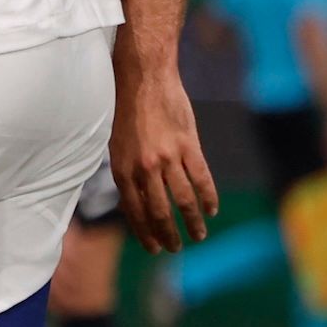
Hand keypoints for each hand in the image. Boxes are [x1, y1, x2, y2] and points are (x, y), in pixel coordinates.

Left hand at [110, 59, 220, 253]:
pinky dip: (208, 198)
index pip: (134, 211)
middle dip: (168, 235)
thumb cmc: (125, 110)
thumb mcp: (115, 144)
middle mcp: (144, 168)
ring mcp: (168, 158)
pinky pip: (202, 179)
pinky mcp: (188, 146)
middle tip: (175, 248)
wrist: (143, 78)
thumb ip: (126, 172)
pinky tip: (211, 210)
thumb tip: (133, 200)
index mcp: (123, 169)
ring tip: (198, 235)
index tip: (153, 248)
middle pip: (159, 212)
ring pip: (184, 200)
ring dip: (192, 222)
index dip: (145, 233)